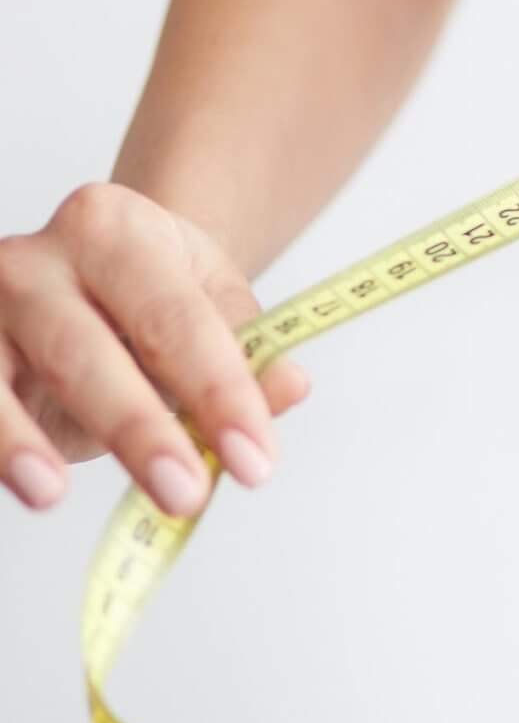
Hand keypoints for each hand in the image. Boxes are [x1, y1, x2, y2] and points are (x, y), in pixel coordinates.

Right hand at [0, 181, 311, 515]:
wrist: (80, 276)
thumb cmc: (149, 297)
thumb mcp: (208, 305)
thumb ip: (248, 349)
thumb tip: (288, 387)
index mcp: (114, 228)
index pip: (175, 318)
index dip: (219, 392)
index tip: (256, 461)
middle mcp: (35, 259)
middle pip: (85, 349)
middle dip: (137, 428)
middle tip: (186, 493)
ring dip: (21, 441)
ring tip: (52, 493)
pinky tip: (19, 484)